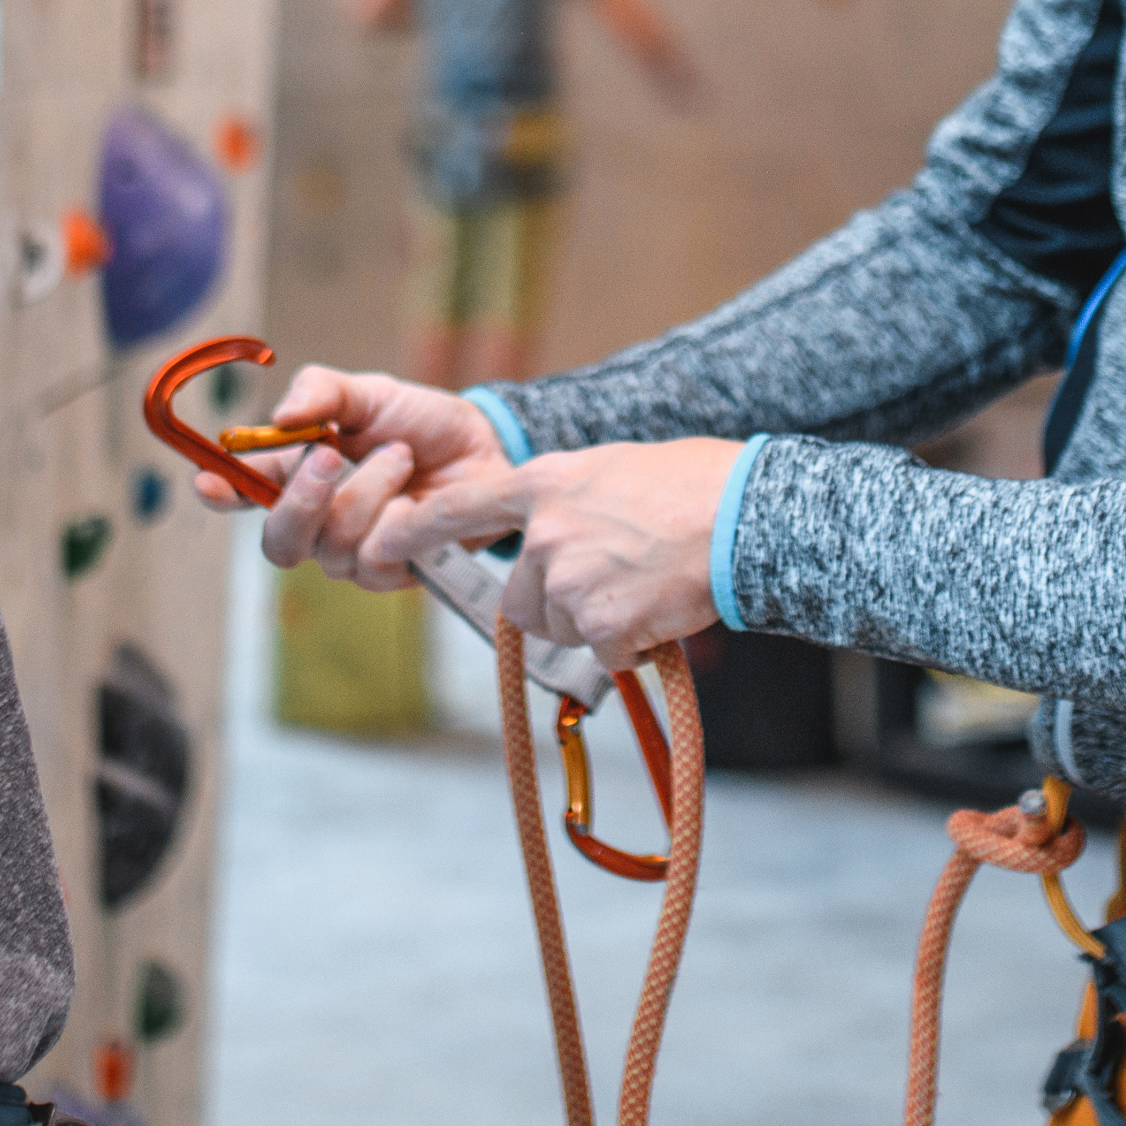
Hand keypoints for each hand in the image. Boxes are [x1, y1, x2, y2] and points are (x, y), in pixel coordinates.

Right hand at [188, 365, 506, 592]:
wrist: (486, 446)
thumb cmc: (419, 421)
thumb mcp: (370, 393)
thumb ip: (323, 393)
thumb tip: (278, 418)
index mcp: (295, 476)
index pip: (242, 494)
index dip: (221, 494)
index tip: (207, 484)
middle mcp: (317, 523)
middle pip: (280, 542)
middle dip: (300, 500)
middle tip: (328, 455)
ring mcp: (353, 554)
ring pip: (335, 545)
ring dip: (368, 490)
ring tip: (400, 455)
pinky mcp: (393, 573)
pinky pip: (377, 561)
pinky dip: (397, 520)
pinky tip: (417, 496)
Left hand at [371, 439, 741, 669]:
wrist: (745, 516)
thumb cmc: (693, 485)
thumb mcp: (611, 471)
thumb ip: (565, 503)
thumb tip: (547, 544)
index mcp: (544, 484)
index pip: (463, 509)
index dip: (418, 529)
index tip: (380, 542)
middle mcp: (545, 533)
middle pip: (523, 599)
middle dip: (561, 603)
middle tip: (618, 578)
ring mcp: (569, 582)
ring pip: (562, 629)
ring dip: (599, 623)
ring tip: (647, 584)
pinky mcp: (602, 626)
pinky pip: (606, 653)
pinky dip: (634, 644)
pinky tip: (663, 608)